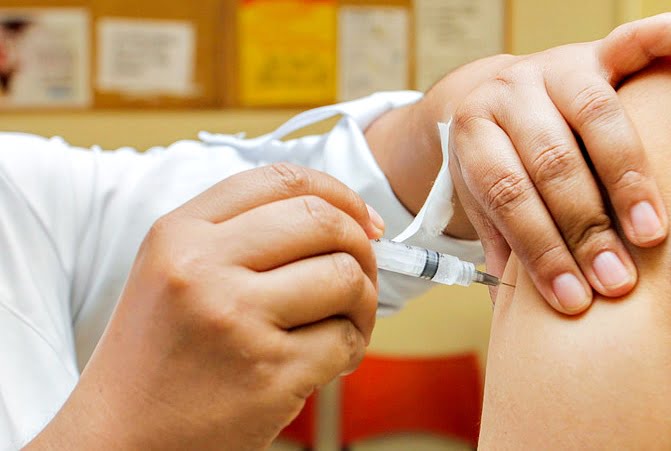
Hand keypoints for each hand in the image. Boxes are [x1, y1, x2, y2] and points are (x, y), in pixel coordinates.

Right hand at [29, 164, 382, 449]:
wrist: (119, 436)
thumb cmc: (158, 353)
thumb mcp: (172, 269)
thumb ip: (239, 232)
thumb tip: (340, 218)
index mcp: (180, 233)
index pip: (281, 180)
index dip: (339, 193)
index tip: (363, 219)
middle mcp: (204, 268)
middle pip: (324, 222)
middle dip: (361, 246)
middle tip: (361, 273)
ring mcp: (237, 320)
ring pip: (344, 278)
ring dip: (363, 300)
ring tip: (345, 321)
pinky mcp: (268, 373)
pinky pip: (345, 340)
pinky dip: (352, 348)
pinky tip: (330, 360)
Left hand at [372, 12, 670, 313]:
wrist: (486, 98)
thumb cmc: (493, 162)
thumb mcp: (481, 201)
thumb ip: (502, 242)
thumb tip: (522, 312)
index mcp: (474, 132)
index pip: (507, 193)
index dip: (540, 249)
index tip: (573, 300)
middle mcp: (510, 93)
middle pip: (551, 160)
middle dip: (585, 227)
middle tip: (616, 281)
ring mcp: (553, 67)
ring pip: (595, 115)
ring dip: (627, 177)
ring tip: (652, 235)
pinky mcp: (592, 52)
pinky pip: (635, 40)